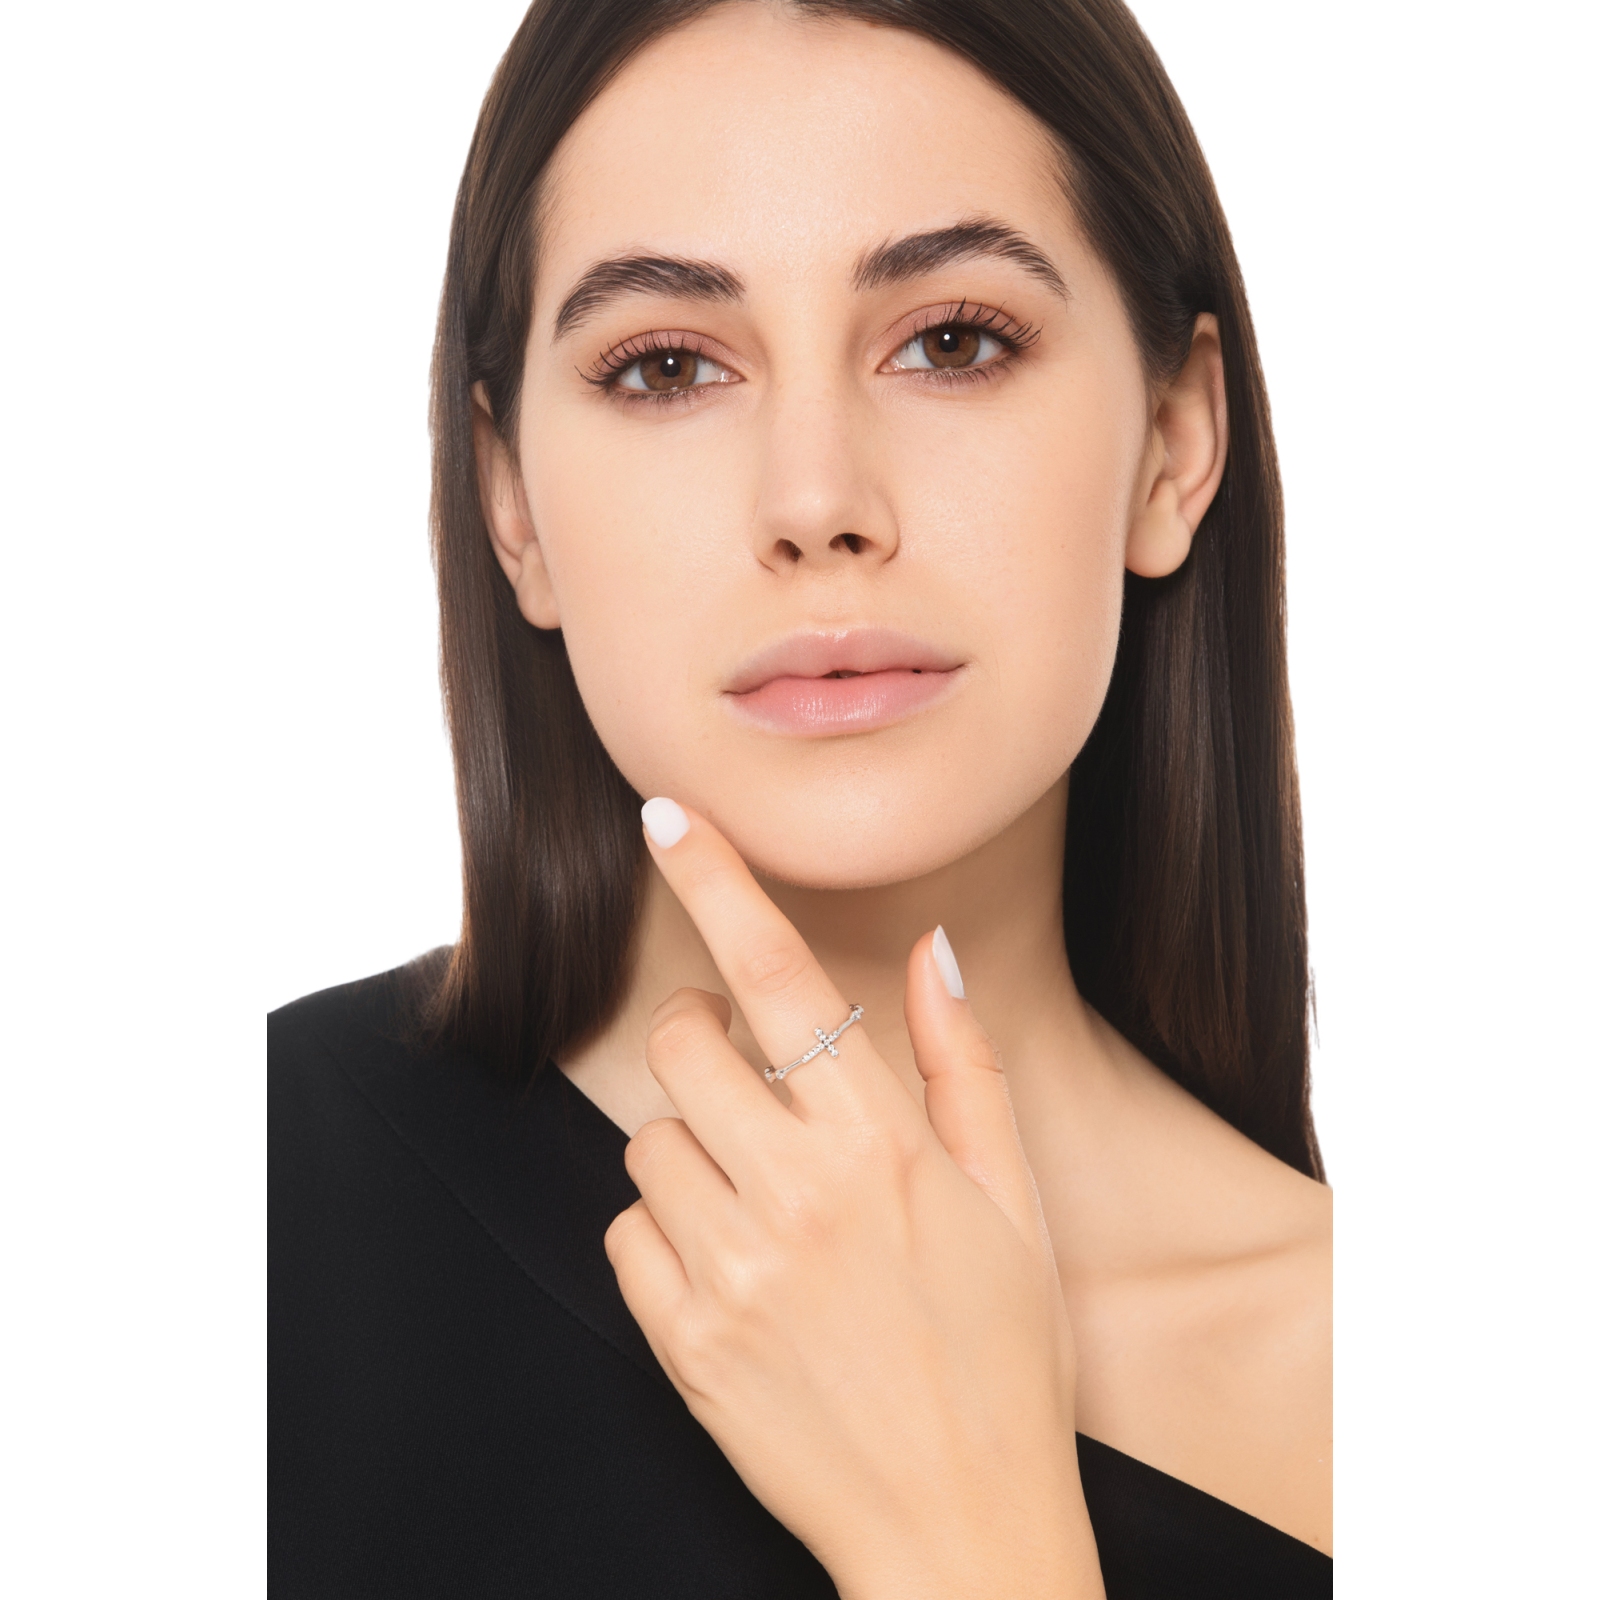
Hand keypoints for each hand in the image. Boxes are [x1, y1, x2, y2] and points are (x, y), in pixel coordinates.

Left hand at [604, 801, 1104, 1599]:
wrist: (957, 1528)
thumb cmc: (1002, 1356)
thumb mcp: (1012, 1200)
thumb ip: (961, 1065)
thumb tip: (930, 952)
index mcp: (882, 1147)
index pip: (782, 977)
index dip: (719, 883)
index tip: (668, 818)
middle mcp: (796, 1196)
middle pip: (684, 1043)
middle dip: (705, 1034)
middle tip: (747, 1070)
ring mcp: (729, 1272)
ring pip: (649, 1139)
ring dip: (693, 1146)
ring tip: (761, 1201)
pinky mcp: (682, 1342)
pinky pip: (624, 1234)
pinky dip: (663, 1232)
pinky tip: (731, 1266)